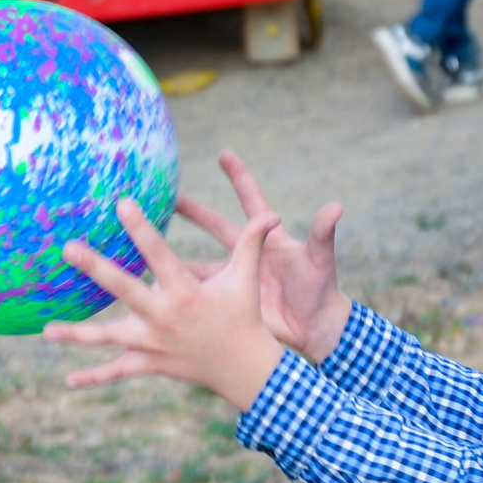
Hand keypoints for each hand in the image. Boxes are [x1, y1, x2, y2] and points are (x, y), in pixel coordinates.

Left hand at [42, 201, 285, 407]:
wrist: (245, 369)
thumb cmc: (243, 317)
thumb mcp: (246, 278)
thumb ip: (252, 242)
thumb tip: (273, 212)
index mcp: (186, 291)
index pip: (159, 253)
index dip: (141, 228)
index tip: (121, 203)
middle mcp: (165, 316)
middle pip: (124, 289)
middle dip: (95, 269)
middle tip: (68, 248)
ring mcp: (154, 343)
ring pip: (110, 338)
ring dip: (78, 335)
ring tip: (47, 331)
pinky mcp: (149, 363)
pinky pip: (118, 372)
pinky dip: (94, 377)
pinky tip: (68, 381)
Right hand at [172, 151, 350, 361]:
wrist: (315, 329)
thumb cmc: (321, 290)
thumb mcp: (320, 261)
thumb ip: (322, 234)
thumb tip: (336, 206)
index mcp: (269, 238)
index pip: (251, 200)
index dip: (238, 177)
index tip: (223, 154)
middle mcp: (248, 253)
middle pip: (215, 225)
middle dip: (192, 210)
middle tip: (166, 195)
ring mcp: (236, 277)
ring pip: (198, 261)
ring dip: (176, 254)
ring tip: (146, 241)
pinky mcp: (228, 300)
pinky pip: (199, 292)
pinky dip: (178, 289)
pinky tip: (153, 286)